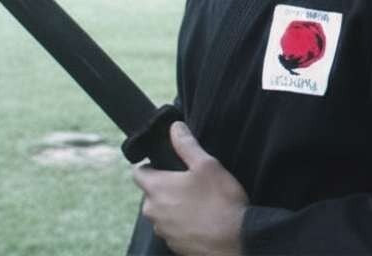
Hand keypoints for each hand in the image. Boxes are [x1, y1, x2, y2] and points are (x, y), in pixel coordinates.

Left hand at [133, 122, 248, 254]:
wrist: (234, 240)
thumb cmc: (220, 200)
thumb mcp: (207, 165)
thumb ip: (187, 145)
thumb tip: (175, 127)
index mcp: (157, 188)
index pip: (138, 172)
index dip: (150, 164)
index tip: (167, 164)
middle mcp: (152, 211)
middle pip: (151, 193)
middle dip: (166, 186)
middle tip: (191, 181)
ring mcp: (161, 230)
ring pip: (161, 211)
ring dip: (174, 205)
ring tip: (200, 201)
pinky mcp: (172, 245)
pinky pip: (171, 228)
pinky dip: (182, 222)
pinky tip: (202, 218)